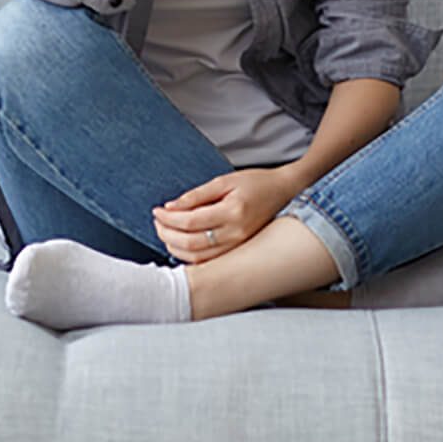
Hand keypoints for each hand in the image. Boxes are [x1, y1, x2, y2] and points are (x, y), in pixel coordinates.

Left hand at [151, 166, 300, 264]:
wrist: (285, 192)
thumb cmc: (256, 182)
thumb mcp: (225, 180)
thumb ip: (196, 195)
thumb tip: (170, 207)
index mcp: (232, 212)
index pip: (190, 221)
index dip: (168, 218)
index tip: (157, 211)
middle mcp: (236, 233)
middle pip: (191, 243)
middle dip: (167, 234)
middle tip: (157, 222)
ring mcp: (239, 246)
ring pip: (198, 257)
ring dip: (175, 247)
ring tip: (165, 232)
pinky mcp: (239, 251)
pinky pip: (209, 261)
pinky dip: (190, 256)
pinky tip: (181, 245)